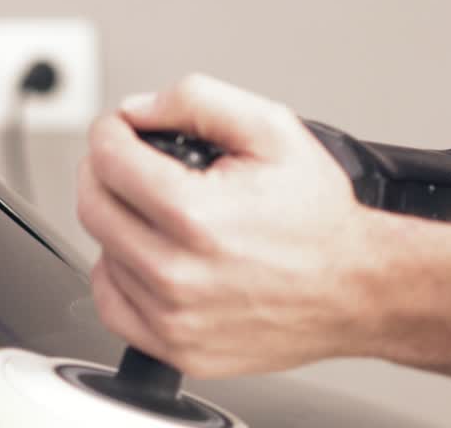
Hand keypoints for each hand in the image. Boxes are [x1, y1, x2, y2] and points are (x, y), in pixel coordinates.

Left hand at [77, 74, 376, 377]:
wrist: (357, 288)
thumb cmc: (320, 217)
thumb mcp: (272, 128)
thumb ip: (198, 101)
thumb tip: (138, 109)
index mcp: (195, 214)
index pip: (107, 159)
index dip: (111, 130)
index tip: (123, 130)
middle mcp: (177, 271)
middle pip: (93, 204)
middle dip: (105, 170)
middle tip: (131, 161)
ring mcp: (173, 317)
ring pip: (100, 251)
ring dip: (118, 222)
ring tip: (159, 211)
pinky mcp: (177, 348)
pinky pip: (112, 304)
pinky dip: (120, 274)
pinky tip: (150, 255)